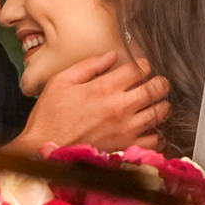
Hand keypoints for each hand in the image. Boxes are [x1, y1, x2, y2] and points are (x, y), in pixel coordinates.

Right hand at [5, 51, 169, 156]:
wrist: (43, 149)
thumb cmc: (49, 116)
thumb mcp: (61, 81)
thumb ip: (88, 65)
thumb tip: (111, 56)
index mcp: (103, 88)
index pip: (138, 69)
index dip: (143, 64)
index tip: (140, 67)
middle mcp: (118, 107)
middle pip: (155, 89)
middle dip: (159, 82)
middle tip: (157, 82)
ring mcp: (124, 129)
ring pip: (159, 113)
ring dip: (161, 104)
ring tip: (156, 102)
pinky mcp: (125, 147)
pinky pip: (153, 140)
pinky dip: (156, 133)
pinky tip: (150, 128)